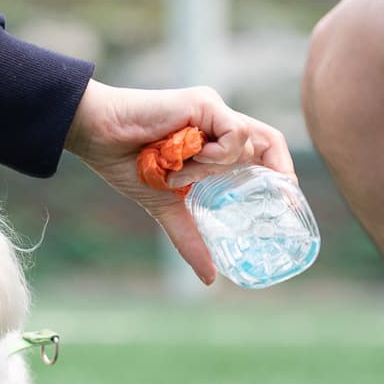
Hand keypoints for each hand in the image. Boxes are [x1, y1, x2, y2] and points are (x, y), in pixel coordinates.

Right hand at [63, 80, 291, 282]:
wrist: (98, 136)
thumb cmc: (126, 163)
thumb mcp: (166, 207)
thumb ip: (190, 237)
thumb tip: (210, 280)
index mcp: (213, 142)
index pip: (262, 153)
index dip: (280, 174)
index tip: (286, 206)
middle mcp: (219, 124)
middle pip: (269, 142)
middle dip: (279, 173)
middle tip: (281, 201)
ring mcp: (214, 112)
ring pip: (247, 144)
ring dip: (215, 170)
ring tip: (180, 175)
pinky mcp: (206, 103)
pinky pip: (233, 135)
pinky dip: (214, 156)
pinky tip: (186, 158)